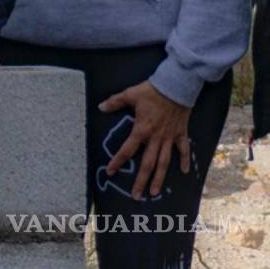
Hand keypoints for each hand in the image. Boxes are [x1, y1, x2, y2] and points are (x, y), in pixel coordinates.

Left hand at [100, 80, 192, 198]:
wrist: (176, 87)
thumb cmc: (152, 91)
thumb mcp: (130, 94)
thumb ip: (115, 102)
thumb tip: (100, 107)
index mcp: (142, 130)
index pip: (127, 150)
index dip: (118, 161)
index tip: (110, 172)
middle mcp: (156, 138)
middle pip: (148, 164)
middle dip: (141, 181)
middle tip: (136, 196)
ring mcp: (170, 138)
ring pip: (164, 162)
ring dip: (160, 178)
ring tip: (155, 192)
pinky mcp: (181, 134)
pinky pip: (183, 150)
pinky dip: (184, 160)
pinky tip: (183, 172)